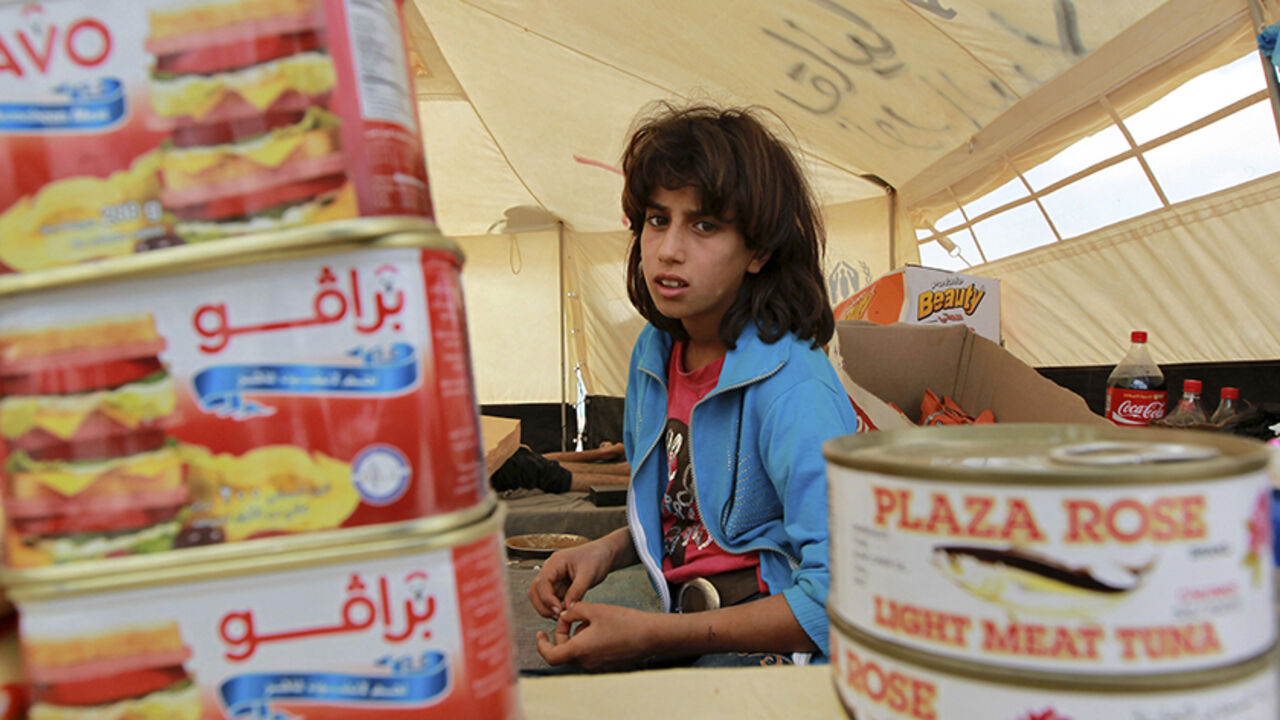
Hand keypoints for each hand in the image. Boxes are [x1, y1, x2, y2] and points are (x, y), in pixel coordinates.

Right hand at [526, 539, 614, 617]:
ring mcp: (554, 578)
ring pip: (541, 596)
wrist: (603, 554)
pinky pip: (551, 599)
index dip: (547, 598)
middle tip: (558, 616)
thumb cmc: (596, 558)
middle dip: (543, 606)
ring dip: (548, 608)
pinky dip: (555, 607)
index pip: (542, 582)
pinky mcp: (559, 586)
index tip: (558, 610)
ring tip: (563, 615)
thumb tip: (567, 608)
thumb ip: (577, 591)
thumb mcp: (589, 574)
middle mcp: (550, 570)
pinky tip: (566, 611)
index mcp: (555, 562)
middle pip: (535, 591)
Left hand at [535, 602, 656, 670]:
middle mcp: (587, 662)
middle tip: (571, 618)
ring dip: (577, 637)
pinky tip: (601, 628)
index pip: (551, 656)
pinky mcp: (607, 665)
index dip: (542, 645)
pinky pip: (589, 654)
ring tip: (591, 620)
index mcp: (580, 650)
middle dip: (562, 634)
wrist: (651, 635)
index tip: (541, 634)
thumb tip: (564, 615)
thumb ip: (573, 611)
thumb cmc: (625, 622)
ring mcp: (598, 666)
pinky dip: (588, 642)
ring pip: (577, 652)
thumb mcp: (595, 609)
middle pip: (563, 652)